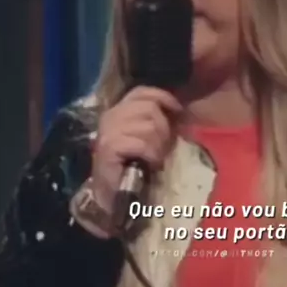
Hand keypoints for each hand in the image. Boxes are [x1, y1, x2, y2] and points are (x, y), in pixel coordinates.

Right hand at [91, 86, 182, 212]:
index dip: (163, 97)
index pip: (141, 92)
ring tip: (153, 159)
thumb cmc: (133, 166)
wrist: (113, 194)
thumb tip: (179, 112)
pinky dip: (151, 155)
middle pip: (150, 108)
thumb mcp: (147, 138)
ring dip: (158, 146)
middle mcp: (110, 116)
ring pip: (149, 126)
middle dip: (163, 129)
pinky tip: (149, 164)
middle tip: (162, 148)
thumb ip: (156, 122)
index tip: (178, 111)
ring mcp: (108, 131)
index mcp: (118, 110)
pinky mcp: (109, 147)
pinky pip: (142, 143)